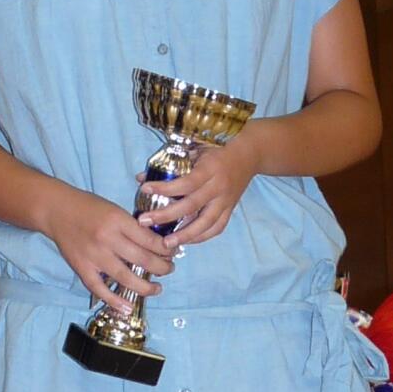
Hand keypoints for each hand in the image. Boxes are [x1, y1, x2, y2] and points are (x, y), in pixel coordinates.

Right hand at [45, 185, 174, 318]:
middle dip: (161, 268)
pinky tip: (127, 308)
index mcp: (118, 221)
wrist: (57, 209)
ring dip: (145, 287)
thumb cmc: (89, 207)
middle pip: (142, 259)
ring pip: (125, 277)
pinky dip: (113, 300)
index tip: (173, 253)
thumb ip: (132, 227)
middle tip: (169, 270)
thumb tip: (156, 245)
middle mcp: (107, 239)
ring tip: (156, 289)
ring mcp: (94, 256)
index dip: (165, 250)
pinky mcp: (82, 268)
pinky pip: (99, 288)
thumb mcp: (115, 209)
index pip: (149, 240)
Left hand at [142, 133, 259, 246]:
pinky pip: (217, 227)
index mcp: (209, 169)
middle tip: (145, 222)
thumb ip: (172, 162)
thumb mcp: (197, 147)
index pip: (185, 183)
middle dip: (166, 216)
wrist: (251, 153)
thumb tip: (141, 176)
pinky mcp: (231, 209)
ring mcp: (226, 201)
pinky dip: (202, 237)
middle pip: (191, 206)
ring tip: (166, 244)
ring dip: (185, 235)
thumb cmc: (220, 147)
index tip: (144, 189)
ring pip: (206, 223)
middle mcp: (218, 187)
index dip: (164, 188)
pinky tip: (186, 241)